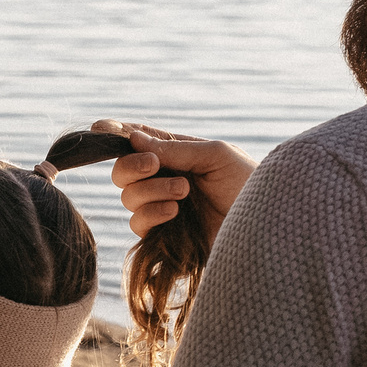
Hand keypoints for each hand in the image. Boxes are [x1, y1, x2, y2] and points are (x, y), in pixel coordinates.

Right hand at [95, 121, 253, 249]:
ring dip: (152, 191)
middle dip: (132, 166)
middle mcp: (163, 180)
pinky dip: (152, 215)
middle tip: (155, 165)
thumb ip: (174, 148)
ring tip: (185, 192)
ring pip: (128, 198)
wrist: (265, 224)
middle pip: (122, 171)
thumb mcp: (214, 155)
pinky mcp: (164, 238)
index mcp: (174, 154)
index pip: (137, 140)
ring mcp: (161, 209)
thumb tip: (133, 138)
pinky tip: (175, 213)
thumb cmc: (247, 182)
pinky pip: (137, 225)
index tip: (100, 129)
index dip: (115, 134)